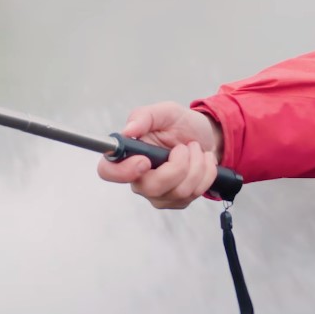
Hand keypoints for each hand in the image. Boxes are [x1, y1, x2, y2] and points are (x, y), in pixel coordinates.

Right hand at [96, 101, 223, 209]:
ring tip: (195, 149)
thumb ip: (144, 117)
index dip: (123, 171)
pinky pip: (194, 193)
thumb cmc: (180, 124)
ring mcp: (158, 193)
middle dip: (178, 166)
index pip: (108, 172)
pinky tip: (202, 161)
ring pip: (178, 191)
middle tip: (184, 147)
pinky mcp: (177, 201)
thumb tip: (128, 130)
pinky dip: (206, 173)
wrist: (206, 136)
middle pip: (151, 187)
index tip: (145, 161)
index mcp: (128, 155)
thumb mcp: (164, 112)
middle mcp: (139, 178)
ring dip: (196, 165)